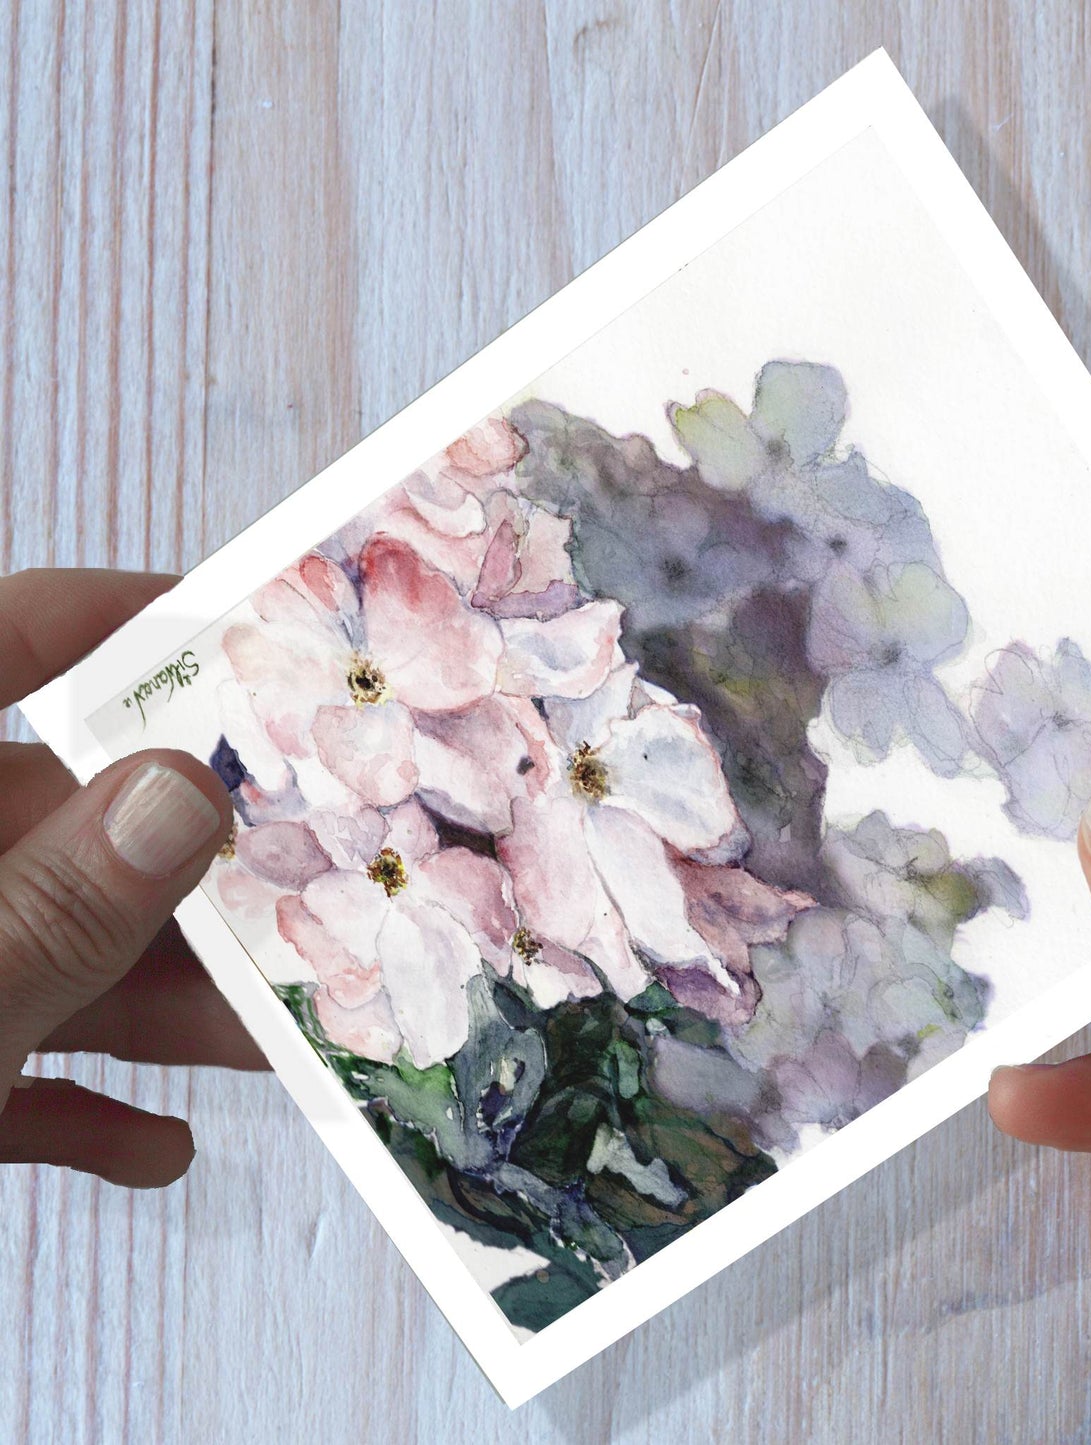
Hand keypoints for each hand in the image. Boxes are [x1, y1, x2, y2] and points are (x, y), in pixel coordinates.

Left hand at [0, 569, 264, 1188]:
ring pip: (42, 952)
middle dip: (190, 872)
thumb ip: (48, 907)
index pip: (3, 644)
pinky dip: (72, 1106)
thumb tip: (180, 793)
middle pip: (57, 828)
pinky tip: (151, 1147)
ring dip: (159, 1006)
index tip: (241, 635)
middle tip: (308, 880)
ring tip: (270, 1040)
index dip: (118, 621)